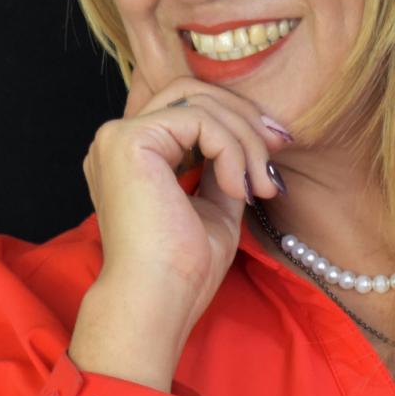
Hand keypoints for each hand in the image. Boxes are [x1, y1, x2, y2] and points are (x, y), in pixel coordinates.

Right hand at [80, 66, 288, 348]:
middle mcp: (117, 140)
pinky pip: (199, 120)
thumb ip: (223, 167)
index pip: (188, 109)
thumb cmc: (184, 270)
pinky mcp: (128, 140)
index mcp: (133, 157)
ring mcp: (117, 137)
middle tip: (277, 154)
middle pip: (193, 93)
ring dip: (244, 140)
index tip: (273, 152)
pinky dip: (230, 150)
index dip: (236, 120)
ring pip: (199, 102)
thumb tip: (255, 141)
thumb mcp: (215, 206)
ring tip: (259, 185)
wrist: (158, 302)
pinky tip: (236, 189)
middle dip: (244, 119)